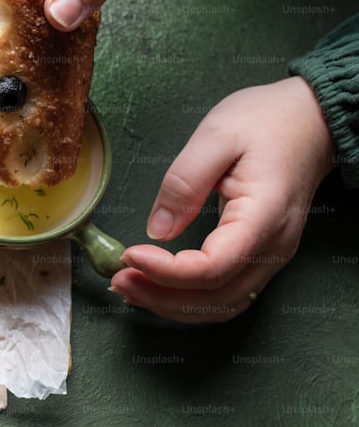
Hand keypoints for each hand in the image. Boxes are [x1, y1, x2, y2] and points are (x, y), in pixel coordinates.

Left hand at [109, 77, 335, 321]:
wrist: (309, 121)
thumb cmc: (265, 122)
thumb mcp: (216, 136)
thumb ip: (185, 183)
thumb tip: (158, 231)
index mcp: (263, 216)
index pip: (213, 267)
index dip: (166, 271)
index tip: (129, 254)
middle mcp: (273, 247)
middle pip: (216, 297)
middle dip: (161, 296)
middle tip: (117, 279)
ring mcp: (270, 256)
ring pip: (221, 305)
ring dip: (172, 305)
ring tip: (129, 286)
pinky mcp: (260, 256)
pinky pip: (226, 294)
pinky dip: (189, 299)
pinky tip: (156, 287)